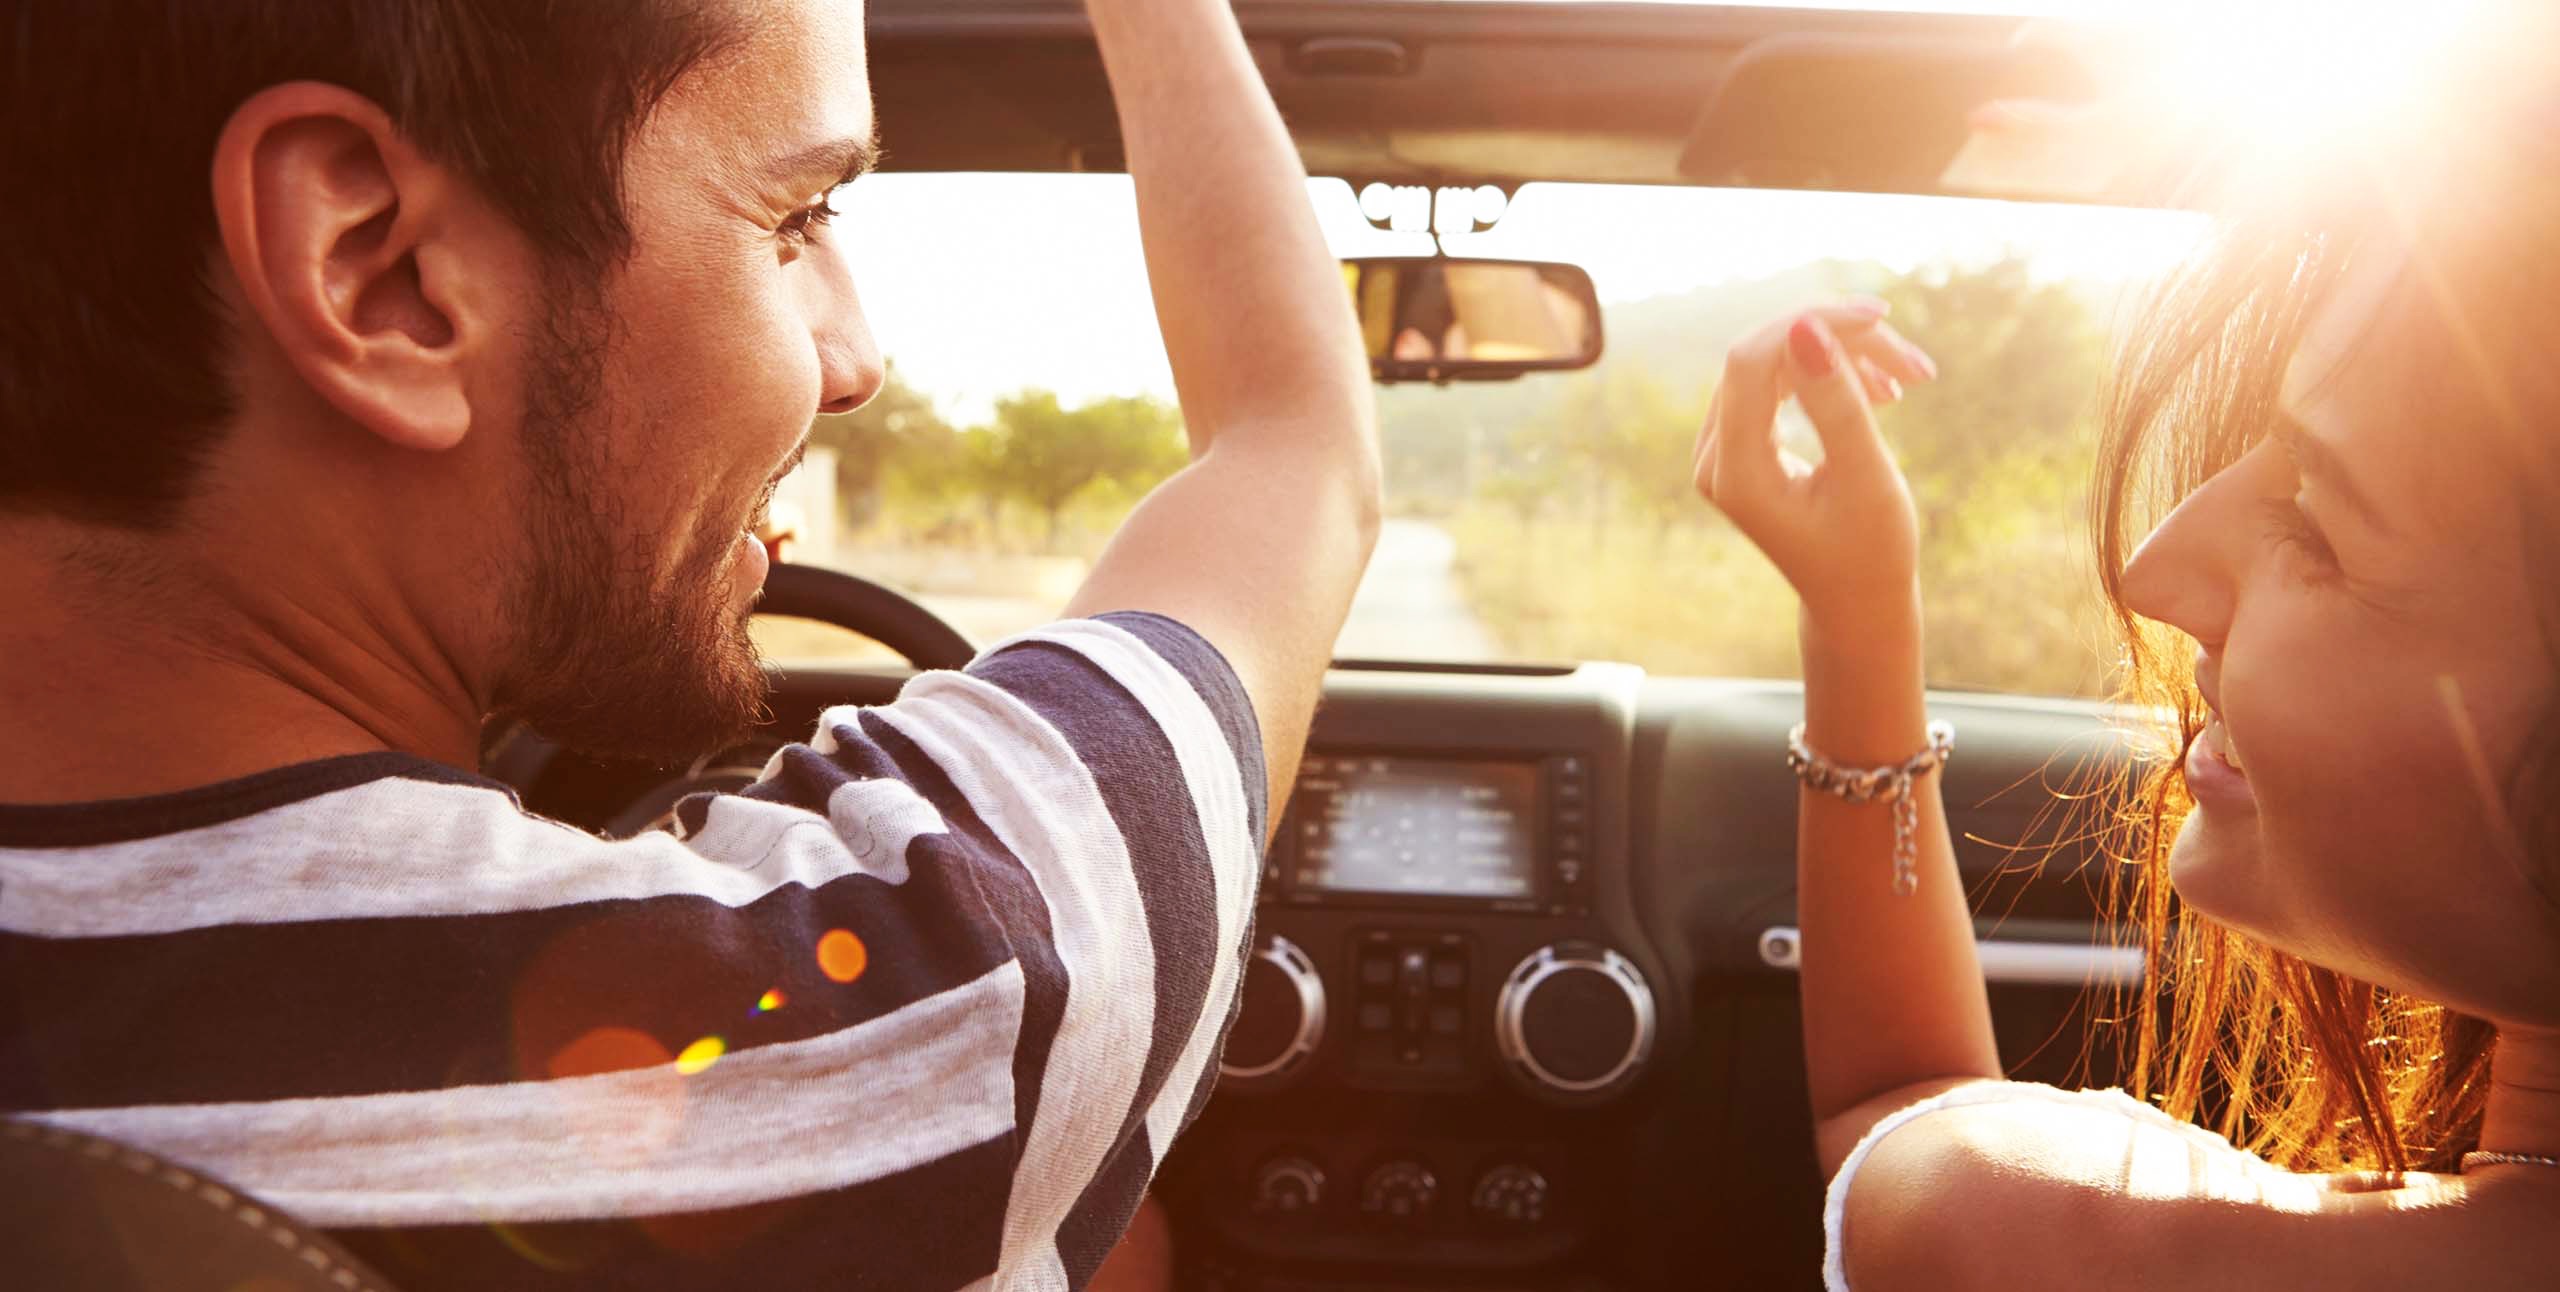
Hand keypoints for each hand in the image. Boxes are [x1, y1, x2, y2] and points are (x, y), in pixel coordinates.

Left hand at [1690, 302, 1937, 631]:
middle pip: (1766, 357)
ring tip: (1907, 380)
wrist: (1857, 599)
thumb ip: (1836, 403)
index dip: (1812, 324)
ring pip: (1777, 363)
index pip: (1752, 362)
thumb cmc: (1870, 551)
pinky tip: (1881, 392)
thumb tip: (1805, 327)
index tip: (1878, 316)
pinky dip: (1831, 376)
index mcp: (1736, 474)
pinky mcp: (1743, 442)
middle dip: (1839, 342)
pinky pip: (1780, 381)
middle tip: (1913, 361)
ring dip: (1844, 358)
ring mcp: (1723, 449)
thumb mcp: (1865, 478)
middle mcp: (1715, 458)